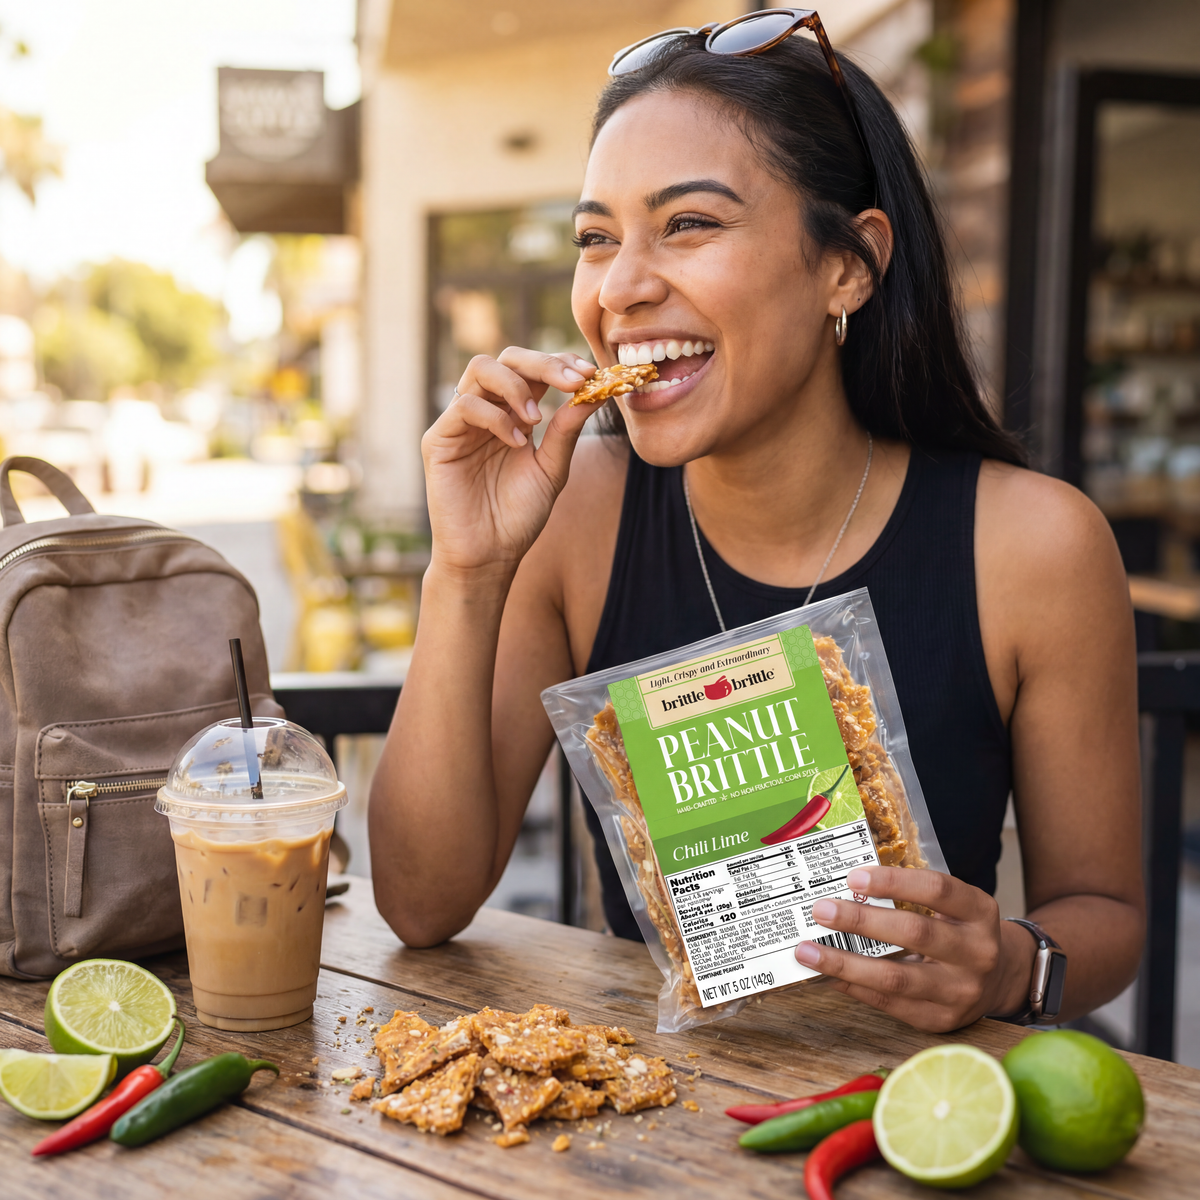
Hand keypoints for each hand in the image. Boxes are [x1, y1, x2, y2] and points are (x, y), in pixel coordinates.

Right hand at [421, 348, 597, 574]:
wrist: (490, 556)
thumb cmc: (518, 516)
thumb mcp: (552, 469)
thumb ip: (567, 430)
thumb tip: (595, 391)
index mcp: (512, 414)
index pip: (531, 369)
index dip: (558, 363)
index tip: (588, 373)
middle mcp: (485, 411)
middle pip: (506, 358)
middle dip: (542, 363)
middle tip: (572, 381)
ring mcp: (460, 423)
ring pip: (480, 369)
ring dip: (517, 385)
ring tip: (537, 418)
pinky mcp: (439, 440)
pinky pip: (464, 406)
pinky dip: (496, 418)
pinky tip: (516, 443)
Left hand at [793, 866, 1032, 1031]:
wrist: (1000, 980)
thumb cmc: (959, 930)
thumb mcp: (952, 905)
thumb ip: (911, 894)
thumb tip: (845, 887)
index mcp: (979, 911)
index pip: (937, 889)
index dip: (893, 882)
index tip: (853, 876)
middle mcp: (977, 952)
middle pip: (914, 933)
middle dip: (861, 921)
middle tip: (821, 911)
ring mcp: (961, 991)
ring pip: (896, 978)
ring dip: (845, 964)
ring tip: (807, 951)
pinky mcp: (941, 1019)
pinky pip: (889, 1004)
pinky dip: (854, 987)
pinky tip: (828, 974)